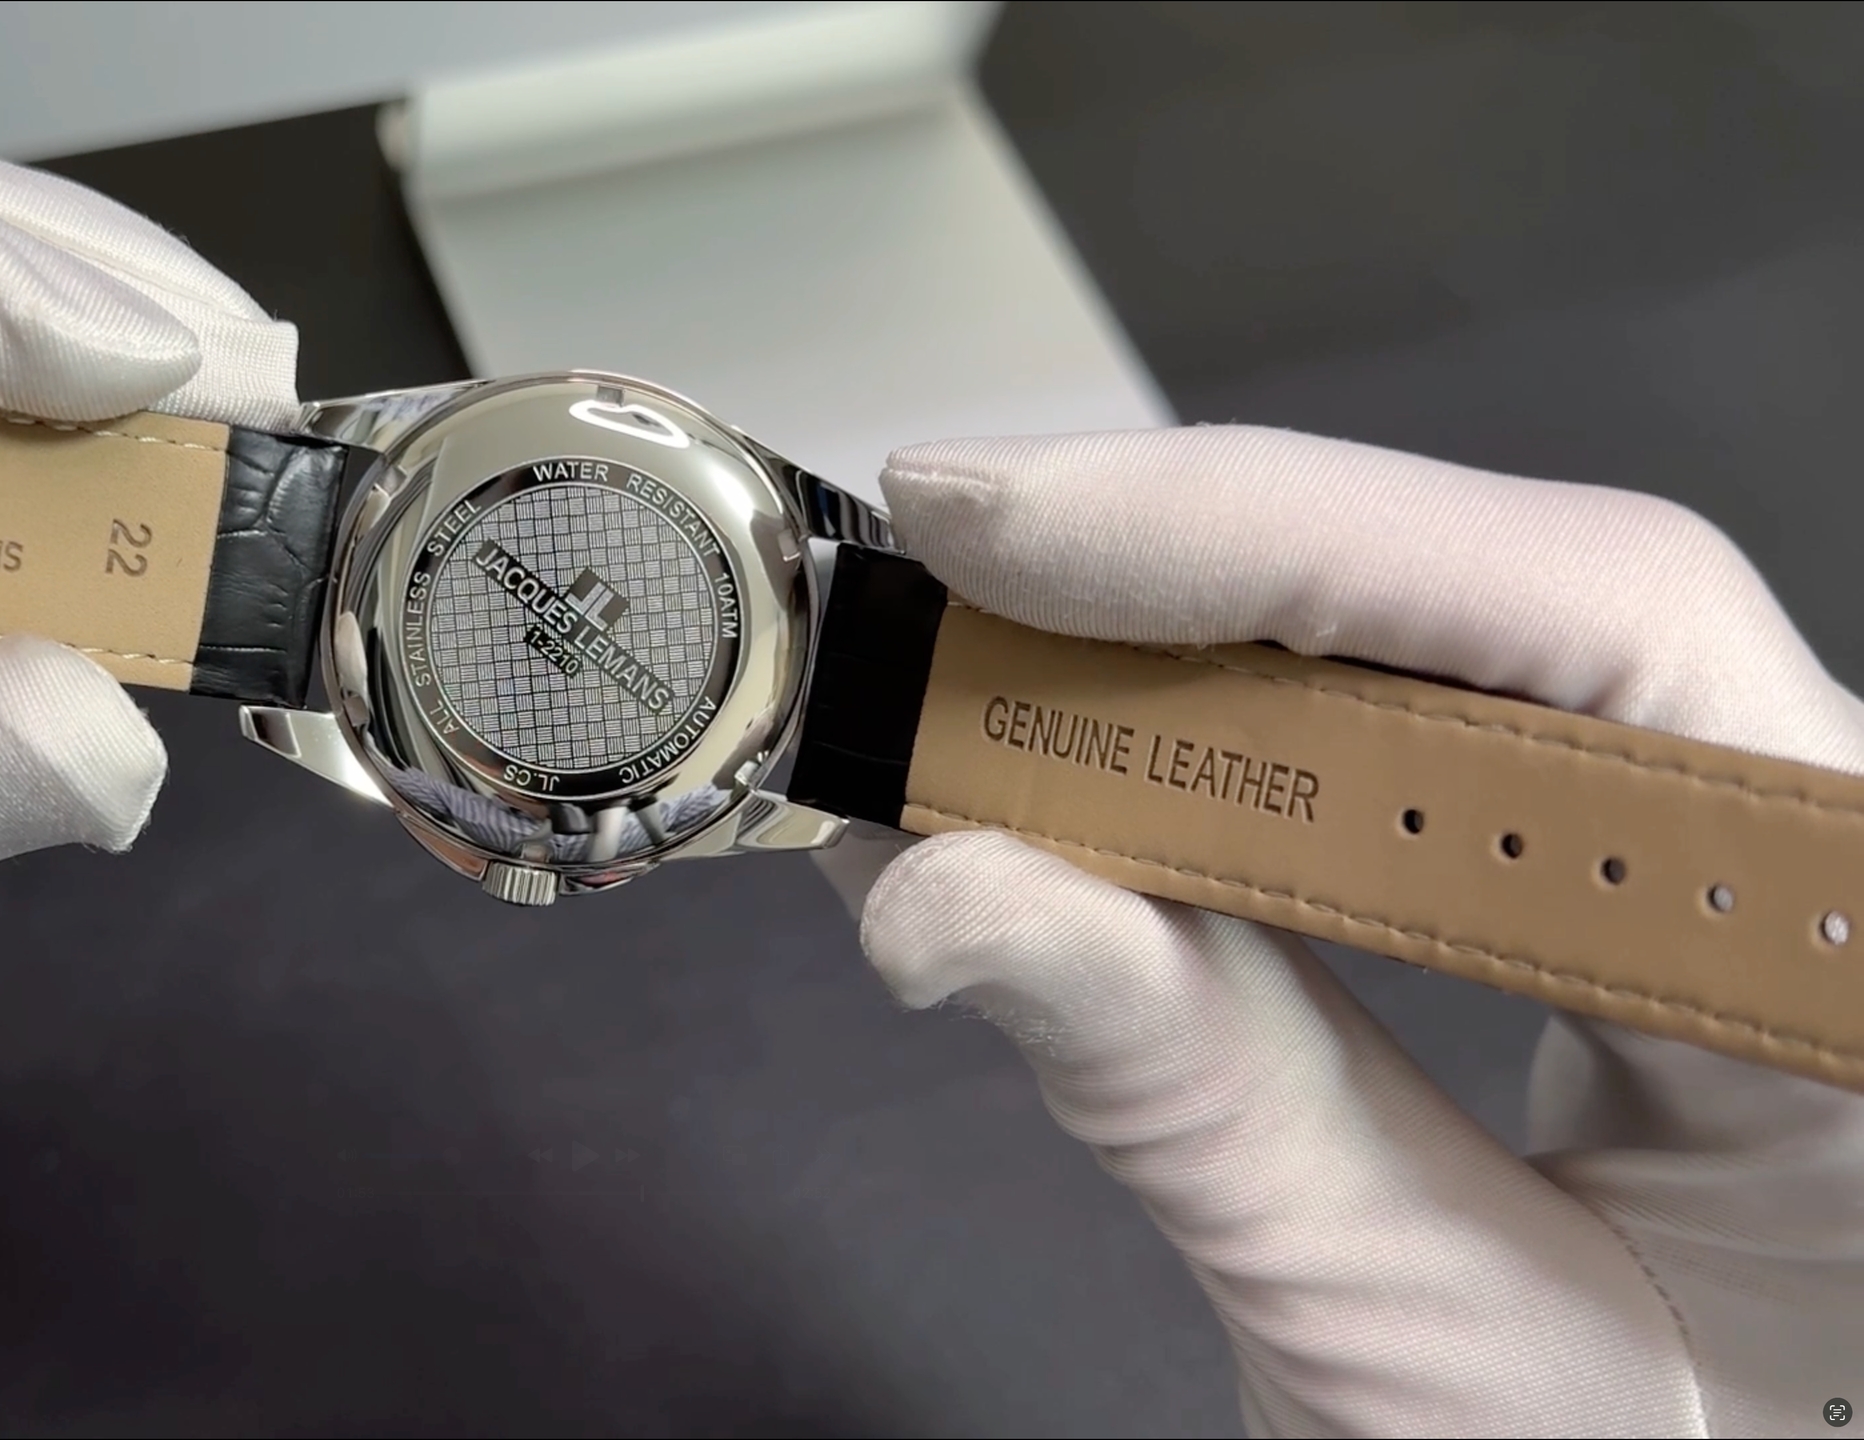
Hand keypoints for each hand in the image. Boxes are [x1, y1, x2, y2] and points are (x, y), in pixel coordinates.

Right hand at [845, 427, 1863, 1436]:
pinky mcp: (1674, 905)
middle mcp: (1853, 880)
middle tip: (948, 573)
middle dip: (1210, 571)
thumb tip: (961, 889)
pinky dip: (1262, 746)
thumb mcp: (1428, 1356)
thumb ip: (1200, 1108)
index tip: (1009, 540)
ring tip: (992, 671)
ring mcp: (1780, 881)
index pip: (1604, 627)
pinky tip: (1112, 756)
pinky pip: (1469, 754)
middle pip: (1535, 607)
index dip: (1276, 539)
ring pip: (1492, 655)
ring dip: (1219, 650)